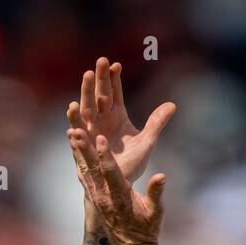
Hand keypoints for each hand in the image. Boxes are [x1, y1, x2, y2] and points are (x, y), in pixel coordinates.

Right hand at [66, 57, 174, 183]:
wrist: (118, 185)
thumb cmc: (132, 163)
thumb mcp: (148, 141)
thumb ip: (157, 122)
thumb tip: (172, 105)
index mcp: (117, 115)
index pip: (115, 93)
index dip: (115, 79)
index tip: (116, 64)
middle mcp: (102, 119)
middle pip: (100, 94)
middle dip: (100, 78)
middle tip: (101, 60)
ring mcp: (91, 130)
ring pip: (87, 107)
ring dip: (86, 91)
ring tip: (88, 75)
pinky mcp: (83, 144)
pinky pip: (77, 129)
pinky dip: (74, 118)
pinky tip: (73, 106)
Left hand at [68, 123, 166, 244]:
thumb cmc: (146, 228)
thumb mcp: (155, 212)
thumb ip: (156, 192)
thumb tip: (161, 175)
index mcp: (120, 196)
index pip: (111, 172)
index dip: (104, 155)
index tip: (100, 138)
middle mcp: (104, 196)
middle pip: (92, 168)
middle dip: (84, 148)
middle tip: (75, 131)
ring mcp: (96, 197)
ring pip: (84, 170)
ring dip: (78, 151)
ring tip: (71, 132)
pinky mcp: (93, 197)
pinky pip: (84, 175)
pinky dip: (79, 160)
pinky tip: (74, 147)